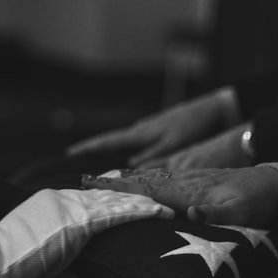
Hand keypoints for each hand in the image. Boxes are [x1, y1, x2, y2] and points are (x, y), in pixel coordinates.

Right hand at [0, 188, 172, 277]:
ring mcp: (70, 207)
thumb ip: (77, 274)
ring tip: (170, 208)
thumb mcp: (49, 270)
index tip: (140, 200)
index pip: (94, 198)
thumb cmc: (13, 269)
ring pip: (117, 200)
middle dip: (138, 198)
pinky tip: (158, 212)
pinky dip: (139, 211)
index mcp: (54, 205)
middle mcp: (64, 199)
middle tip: (164, 201)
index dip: (119, 198)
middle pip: (110, 194)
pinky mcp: (76, 221)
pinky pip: (115, 213)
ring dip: (145, 204)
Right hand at [64, 87, 239, 167]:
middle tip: (75, 164)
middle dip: (92, 152)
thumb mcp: (172, 144)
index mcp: (140, 133)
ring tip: (93, 166)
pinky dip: (123, 153)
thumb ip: (152, 157)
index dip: (88, 147)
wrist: (209, 109)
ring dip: (107, 154)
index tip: (69, 153)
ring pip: (121, 145)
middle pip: (110, 143)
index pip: (107, 141)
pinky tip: (123, 161)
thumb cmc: (192, 126)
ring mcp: (146, 131)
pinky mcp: (154, 134)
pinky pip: (133, 146)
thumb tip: (130, 167)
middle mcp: (139, 131)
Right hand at [81, 167, 277, 228]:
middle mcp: (184, 181)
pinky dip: (146, 179)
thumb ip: (214, 213)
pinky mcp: (197, 181)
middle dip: (113, 182)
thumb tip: (189, 212)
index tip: (92, 183)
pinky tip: (140, 180)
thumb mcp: (241, 212)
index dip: (118, 188)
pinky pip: (163, 178)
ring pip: (150, 178)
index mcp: (187, 190)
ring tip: (103, 180)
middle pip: (141, 181)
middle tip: (85, 180)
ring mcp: (190, 179)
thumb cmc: (260, 202)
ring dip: (126, 180)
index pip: (145, 189)